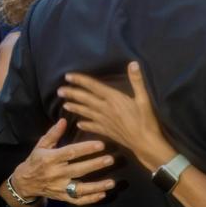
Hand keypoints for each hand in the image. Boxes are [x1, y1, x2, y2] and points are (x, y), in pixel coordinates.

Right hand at [8, 119, 116, 205]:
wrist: (24, 183)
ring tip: (112, 182)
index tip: (101, 144)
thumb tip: (64, 120)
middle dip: (95, 165)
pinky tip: (103, 194)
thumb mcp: (41, 146)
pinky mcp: (62, 197)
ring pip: (80, 189)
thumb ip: (53, 134)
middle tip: (111, 159)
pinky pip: (77, 200)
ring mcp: (59, 188)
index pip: (70, 153)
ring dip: (97, 186)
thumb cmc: (36, 161)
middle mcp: (56, 174)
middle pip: (78, 170)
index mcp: (50, 159)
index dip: (86, 149)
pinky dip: (90, 199)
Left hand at [59, 61, 176, 170]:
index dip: (80, 80)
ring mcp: (105, 121)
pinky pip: (93, 126)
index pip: (94, 86)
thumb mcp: (144, 98)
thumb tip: (133, 63)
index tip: (68, 76)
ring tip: (65, 105)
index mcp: (114, 99)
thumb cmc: (146, 120)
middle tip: (59, 91)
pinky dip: (85, 124)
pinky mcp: (107, 131)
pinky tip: (79, 124)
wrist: (145, 143)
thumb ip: (137, 80)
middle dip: (72, 94)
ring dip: (75, 108)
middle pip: (86, 99)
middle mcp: (106, 109)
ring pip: (86, 113)